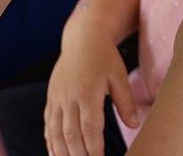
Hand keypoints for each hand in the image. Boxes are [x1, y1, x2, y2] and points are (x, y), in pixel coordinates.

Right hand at [45, 27, 139, 155]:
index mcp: (87, 92)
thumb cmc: (105, 57)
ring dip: (61, 153)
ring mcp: (57, 98)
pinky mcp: (51, 97)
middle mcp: (68, 97)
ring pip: (55, 132)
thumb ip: (126, 101)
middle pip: (70, 135)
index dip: (93, 150)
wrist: (83, 38)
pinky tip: (54, 153)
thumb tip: (134, 125)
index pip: (89, 129)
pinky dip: (50, 141)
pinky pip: (48, 123)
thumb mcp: (119, 76)